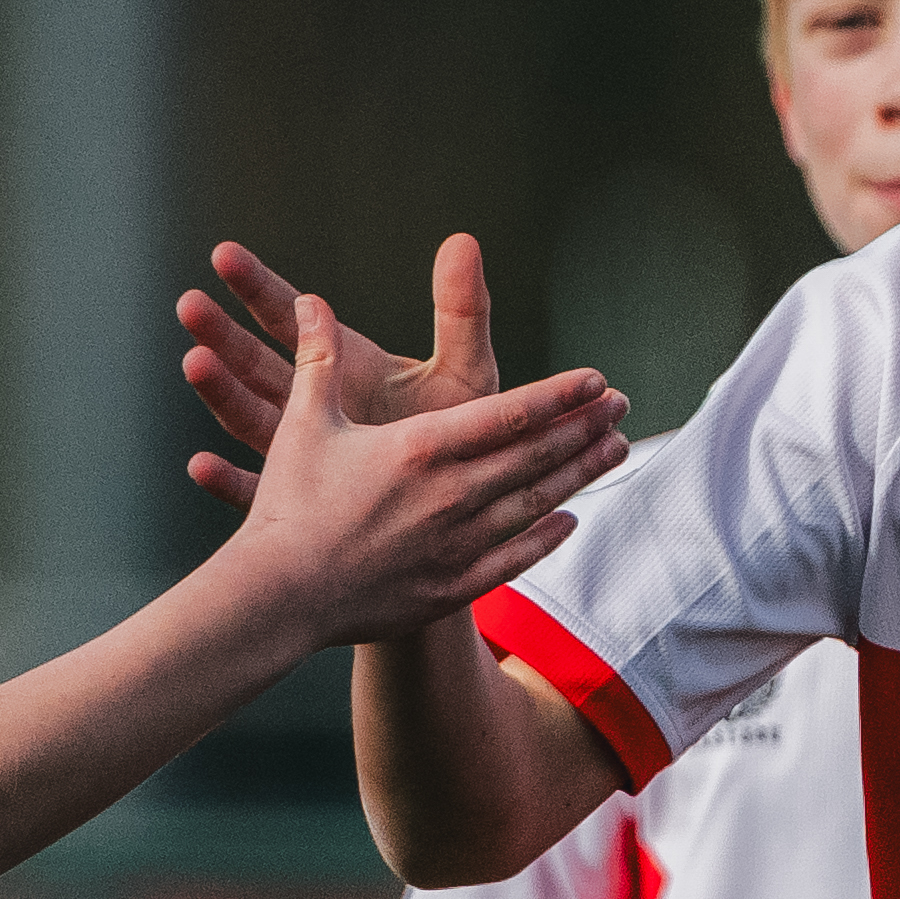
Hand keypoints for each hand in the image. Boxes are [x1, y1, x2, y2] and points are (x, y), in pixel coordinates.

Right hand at [181, 233, 489, 507]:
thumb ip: (462, 310)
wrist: (465, 509)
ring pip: (252, 420)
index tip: (223, 255)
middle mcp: (319, 407)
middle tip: (189, 304)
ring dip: (221, 393)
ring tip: (194, 362)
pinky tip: (200, 468)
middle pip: (257, 364)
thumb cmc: (460, 435)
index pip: (292, 317)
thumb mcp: (463, 370)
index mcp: (347, 366)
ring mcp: (311, 457)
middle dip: (222, 333)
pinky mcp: (311, 505)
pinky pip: (260, 493)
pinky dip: (229, 482)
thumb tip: (463, 239)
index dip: (257, 286)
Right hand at [221, 284, 626, 642]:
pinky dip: (545, 538)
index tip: (595, 381)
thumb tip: (311, 302)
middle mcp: (451, 496)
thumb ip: (318, 360)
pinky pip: (513, 559)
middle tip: (621, 408)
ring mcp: (456, 545)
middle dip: (583, 428)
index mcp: (422, 450)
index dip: (559, 395)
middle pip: (536, 457)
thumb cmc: (289, 507)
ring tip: (614, 452)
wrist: (279, 596)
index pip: (510, 415)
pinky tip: (569, 521)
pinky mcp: (450, 586)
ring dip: (579, 476)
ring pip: (534, 505)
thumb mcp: (305, 424)